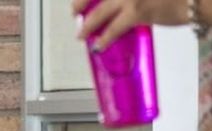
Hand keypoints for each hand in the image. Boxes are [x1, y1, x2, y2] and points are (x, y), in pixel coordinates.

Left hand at [73, 0, 187, 50]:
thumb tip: (121, 3)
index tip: (81, 0)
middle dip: (81, 2)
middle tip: (75, 10)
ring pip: (100, 11)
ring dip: (88, 23)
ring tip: (81, 32)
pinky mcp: (136, 11)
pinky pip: (114, 27)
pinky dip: (104, 38)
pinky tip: (98, 45)